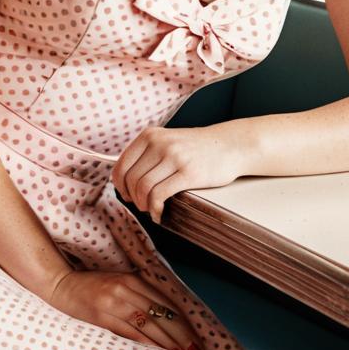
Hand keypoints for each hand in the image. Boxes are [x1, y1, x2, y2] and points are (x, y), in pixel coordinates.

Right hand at [47, 270, 203, 349]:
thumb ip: (138, 294)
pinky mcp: (101, 317)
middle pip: (161, 315)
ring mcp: (113, 302)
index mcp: (131, 279)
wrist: (59, 285)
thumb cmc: (90, 286)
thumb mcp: (117, 282)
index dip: (183, 323)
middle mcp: (125, 289)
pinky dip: (147, 345)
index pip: (165, 303)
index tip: (197, 340)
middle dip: (182, 337)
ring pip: (149, 325)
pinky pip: (129, 333)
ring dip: (169, 344)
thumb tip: (164, 316)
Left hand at [112, 124, 248, 224]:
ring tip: (151, 209)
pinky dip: (155, 209)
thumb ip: (146, 153)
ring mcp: (174, 157)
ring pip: (143, 187)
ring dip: (143, 205)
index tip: (126, 195)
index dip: (120, 186)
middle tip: (141, 205)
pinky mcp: (188, 173)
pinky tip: (160, 214)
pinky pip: (160, 195)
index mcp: (150, 135)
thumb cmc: (195, 148)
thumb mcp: (167, 140)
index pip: (122, 165)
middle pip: (131, 179)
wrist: (229, 145)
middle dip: (132, 198)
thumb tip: (122, 180)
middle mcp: (159, 143)